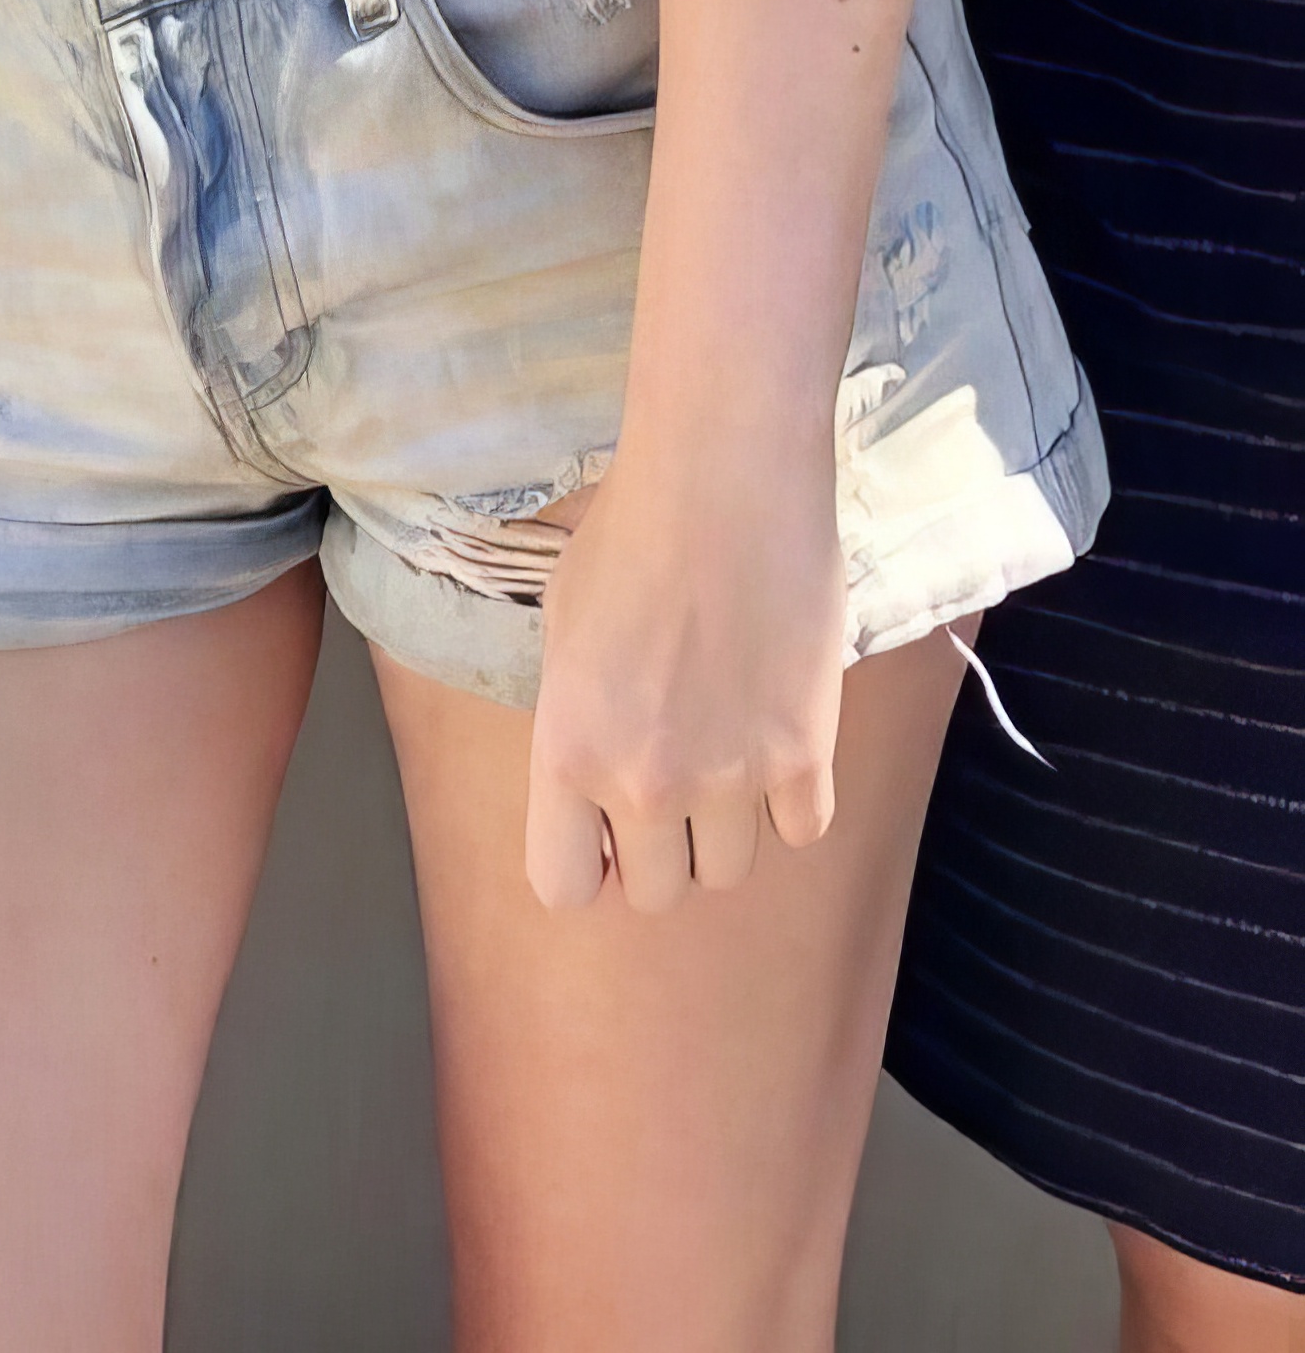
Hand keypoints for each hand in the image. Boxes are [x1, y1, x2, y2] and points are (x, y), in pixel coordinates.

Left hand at [524, 433, 845, 917]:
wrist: (725, 475)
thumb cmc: (630, 531)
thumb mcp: (562, 627)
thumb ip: (574, 719)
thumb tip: (594, 773)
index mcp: (568, 751)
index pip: (565, 887)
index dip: (587, 862)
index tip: (604, 828)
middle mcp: (645, 782)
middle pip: (657, 893)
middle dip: (660, 847)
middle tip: (673, 777)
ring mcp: (730, 776)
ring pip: (730, 871)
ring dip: (726, 827)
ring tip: (726, 749)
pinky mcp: (805, 755)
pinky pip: (800, 833)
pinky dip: (791, 801)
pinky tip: (778, 739)